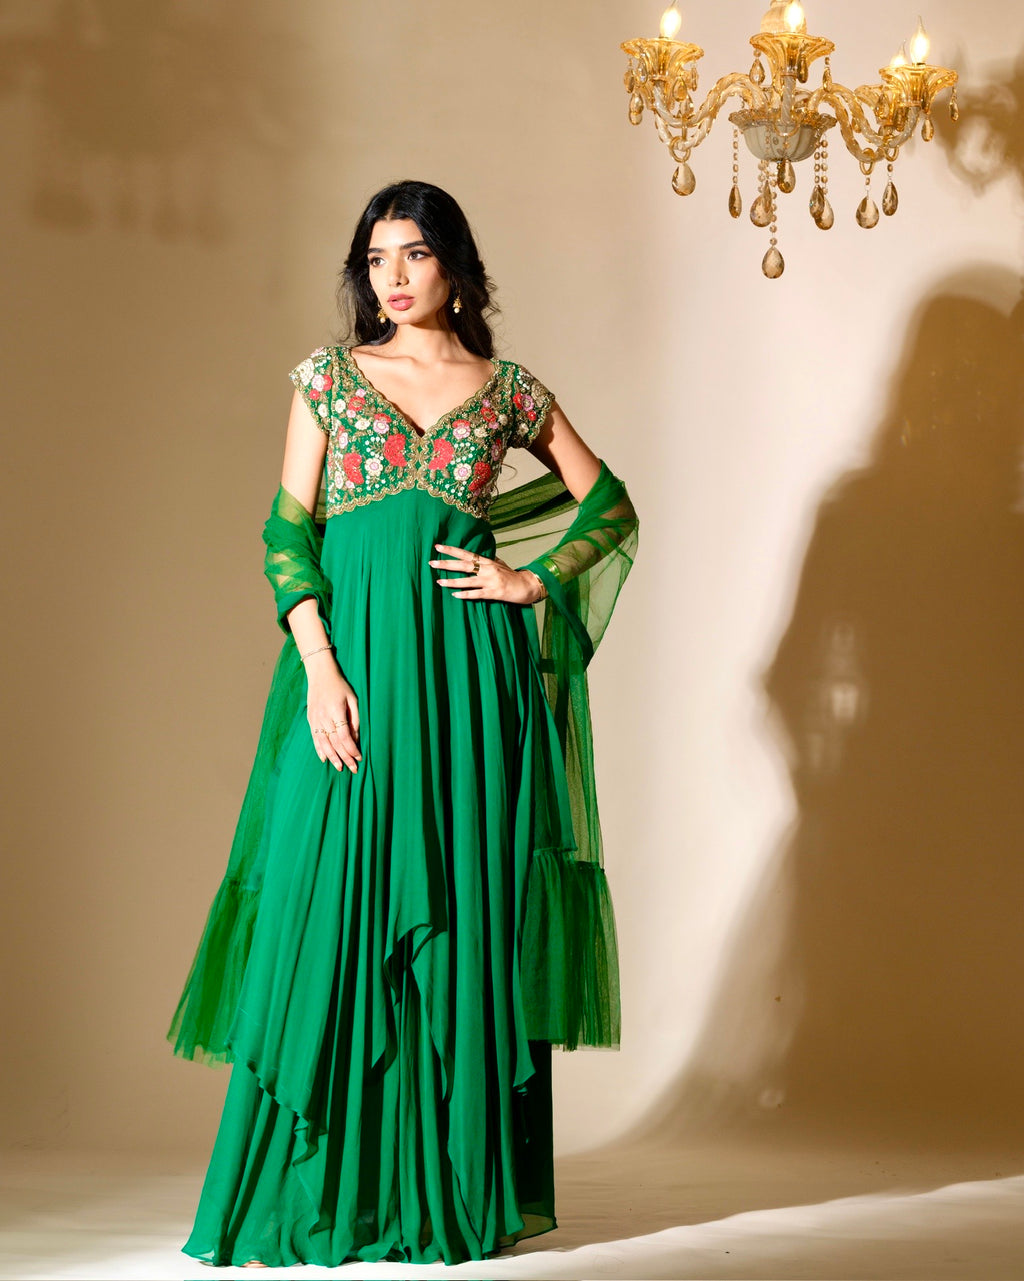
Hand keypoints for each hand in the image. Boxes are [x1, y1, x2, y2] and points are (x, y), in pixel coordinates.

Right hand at [304, 652, 361, 771]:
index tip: (359, 757)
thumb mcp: (352, 699)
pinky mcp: (310, 719)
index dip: (352, 749)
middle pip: (334, 742)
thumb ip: (355, 719)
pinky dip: (319, 749)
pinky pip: (314, 738)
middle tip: (353, 769)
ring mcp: (315, 719)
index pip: (344, 736)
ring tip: (340, 767)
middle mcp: (323, 717)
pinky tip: (325, 759)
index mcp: (336, 711)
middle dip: (345, 757)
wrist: (320, 674)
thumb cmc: (340, 686)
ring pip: (323, 743)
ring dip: (332, 757)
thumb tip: (356, 738)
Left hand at [429, 543, 545, 603]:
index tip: (438, 547)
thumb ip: (486, 560)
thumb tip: (474, 556)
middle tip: (431, 562)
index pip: (466, 554)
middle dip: (446, 564)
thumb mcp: (499, 564)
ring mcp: (491, 581)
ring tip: (438, 582)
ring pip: (467, 580)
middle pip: (463, 565)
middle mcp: (487, 569)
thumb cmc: (512, 575)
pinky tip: (455, 595)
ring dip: (452, 581)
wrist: (528, 585)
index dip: (451, 550)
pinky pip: (476, 594)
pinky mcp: (494, 593)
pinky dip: (465, 594)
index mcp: (487, 561)